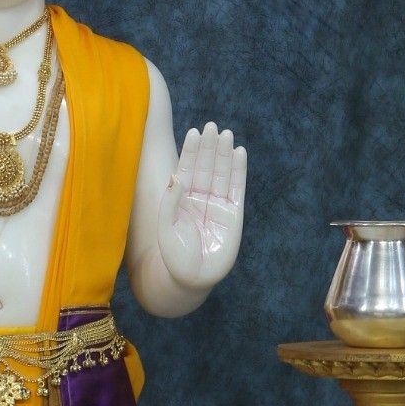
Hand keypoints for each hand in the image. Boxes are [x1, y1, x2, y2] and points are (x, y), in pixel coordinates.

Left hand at [156, 124, 245, 289]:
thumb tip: (176, 177)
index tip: (193, 132)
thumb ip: (169, 203)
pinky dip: (238, 171)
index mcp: (181, 200)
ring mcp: (218, 206)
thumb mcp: (165, 227)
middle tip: (211, 126)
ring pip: (221, 174)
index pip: (187, 170)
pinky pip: (236, 188)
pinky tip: (238, 153)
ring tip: (225, 134)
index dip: (191, 152)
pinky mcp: (233, 215)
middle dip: (208, 148)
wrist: (190, 279)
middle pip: (205, 167)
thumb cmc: (173, 256)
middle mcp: (200, 199)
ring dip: (223, 154)